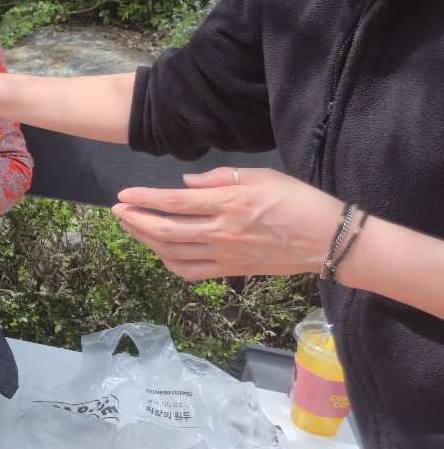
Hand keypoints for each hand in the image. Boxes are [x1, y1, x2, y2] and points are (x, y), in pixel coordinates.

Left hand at [112, 166, 344, 280]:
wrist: (331, 240)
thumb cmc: (300, 201)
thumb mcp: (262, 176)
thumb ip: (220, 178)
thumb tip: (185, 183)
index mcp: (230, 204)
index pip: (175, 202)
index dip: (145, 199)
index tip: (123, 194)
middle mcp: (224, 232)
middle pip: (167, 231)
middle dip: (136, 221)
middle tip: (118, 210)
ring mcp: (227, 255)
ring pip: (174, 253)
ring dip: (146, 241)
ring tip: (131, 227)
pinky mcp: (233, 271)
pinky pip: (192, 272)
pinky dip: (169, 262)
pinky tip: (159, 251)